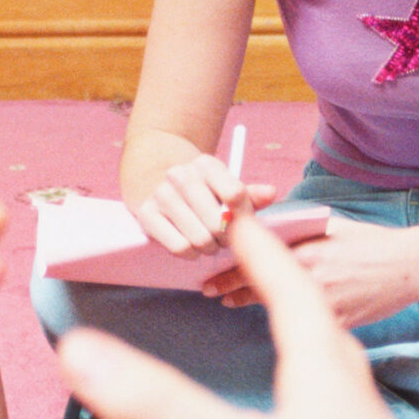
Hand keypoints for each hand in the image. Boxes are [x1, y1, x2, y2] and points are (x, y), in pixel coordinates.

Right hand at [134, 154, 275, 257]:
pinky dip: (191, 254)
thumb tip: (272, 193)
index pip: (235, 194)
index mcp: (206, 164)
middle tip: (226, 240)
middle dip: (227, 238)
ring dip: (210, 248)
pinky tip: (193, 248)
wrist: (158, 182)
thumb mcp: (226, 187)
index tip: (241, 224)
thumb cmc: (203, 191)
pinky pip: (179, 247)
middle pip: (218, 221)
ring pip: (199, 238)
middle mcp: (181, 175)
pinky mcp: (147, 214)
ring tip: (210, 243)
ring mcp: (161, 194)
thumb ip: (250, 195)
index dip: (243, 216)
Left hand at [220, 215, 418, 327]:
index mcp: (307, 252)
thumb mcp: (330, 226)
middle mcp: (312, 280)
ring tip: (229, 301)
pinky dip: (289, 316)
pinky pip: (306, 323)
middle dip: (230, 290)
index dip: (228, 272)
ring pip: (278, 307)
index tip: (209, 276)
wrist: (409, 268)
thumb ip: (297, 229)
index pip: (256, 263)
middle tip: (209, 292)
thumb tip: (264, 230)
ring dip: (251, 303)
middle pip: (258, 289)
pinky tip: (278, 313)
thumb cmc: (370, 242)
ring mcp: (325, 305)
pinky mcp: (339, 323)